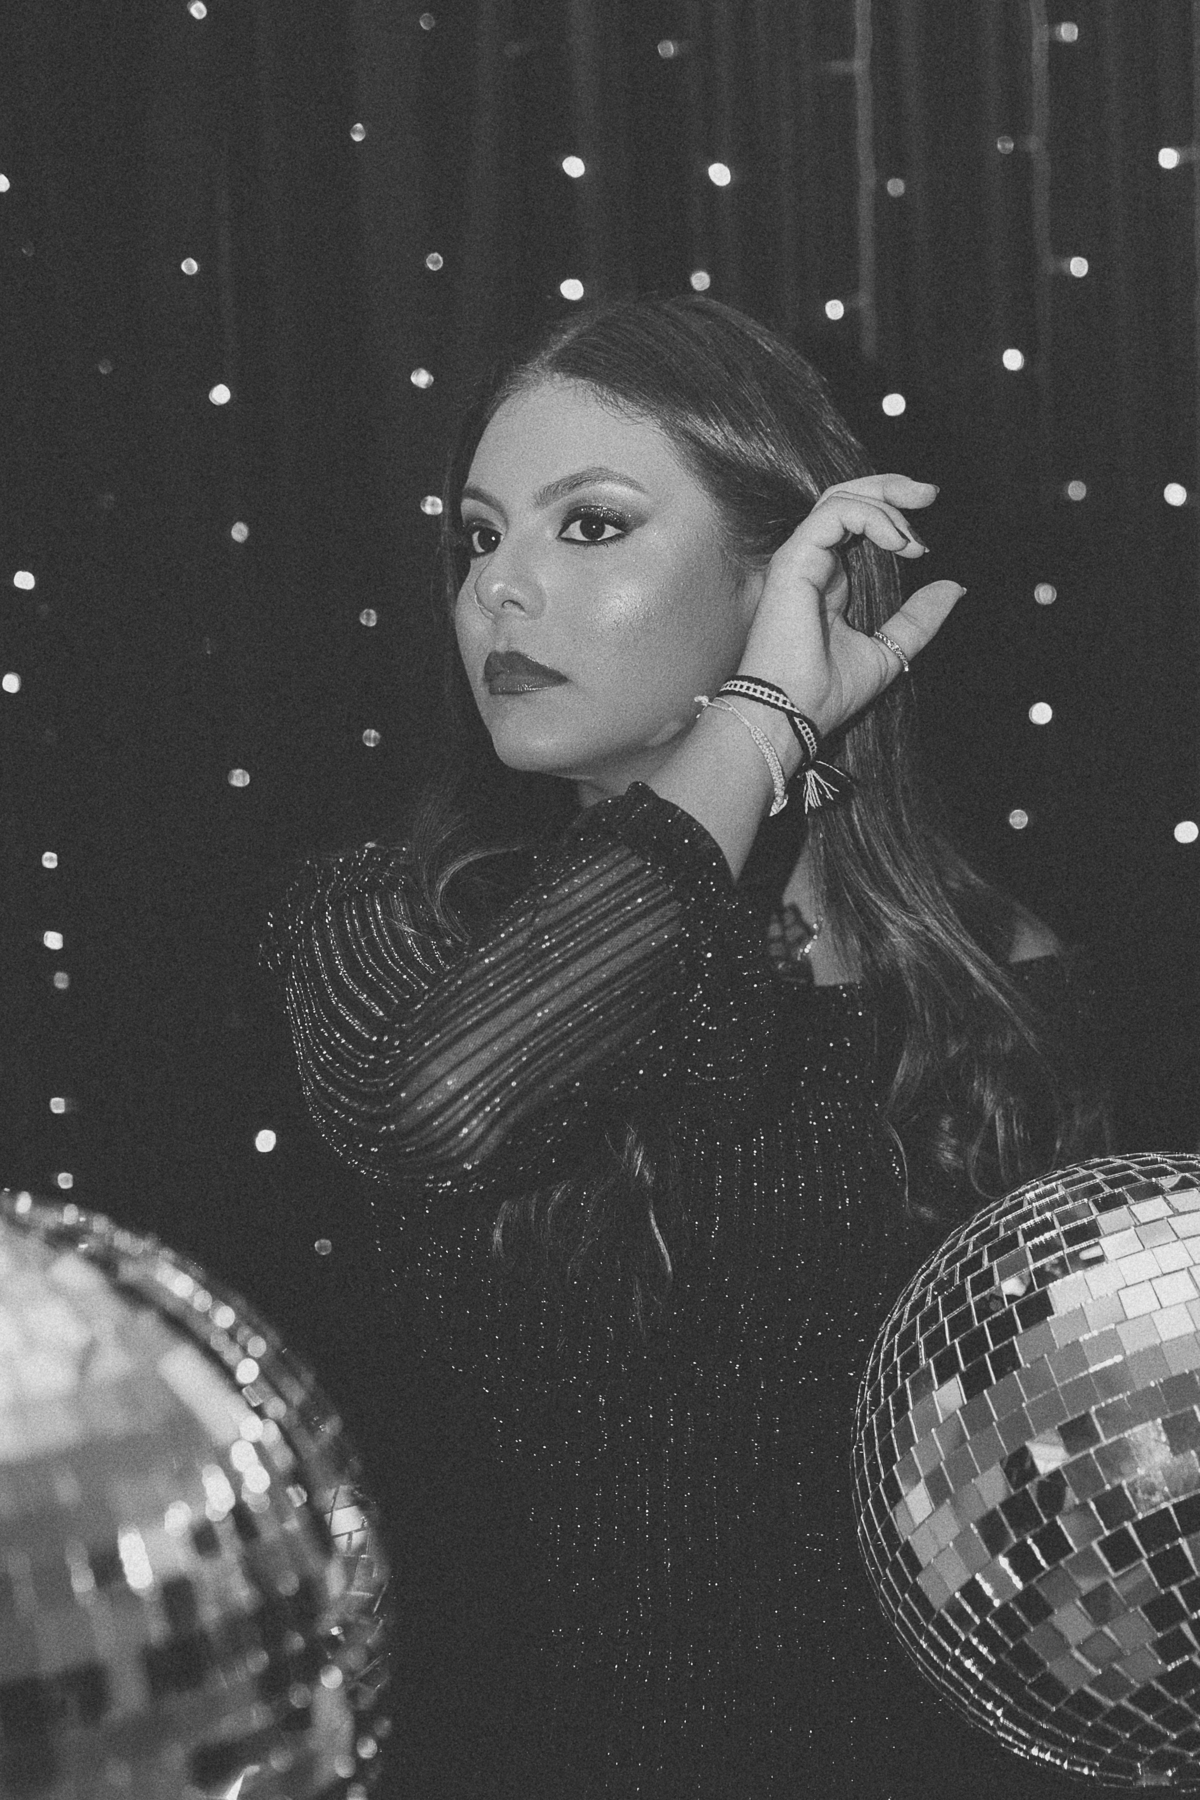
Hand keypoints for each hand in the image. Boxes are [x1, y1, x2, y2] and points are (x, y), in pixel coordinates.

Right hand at [738, 474, 964, 738]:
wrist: (792, 714)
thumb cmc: (827, 692)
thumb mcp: (890, 650)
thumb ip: (918, 618)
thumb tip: (954, 587)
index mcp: (829, 579)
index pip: (856, 524)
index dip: (894, 513)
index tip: (928, 530)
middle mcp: (812, 562)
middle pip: (847, 498)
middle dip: (891, 487)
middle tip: (930, 493)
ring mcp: (799, 558)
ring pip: (839, 498)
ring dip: (886, 503)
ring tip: (914, 536)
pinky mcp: (793, 558)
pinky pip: (834, 514)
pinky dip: (871, 518)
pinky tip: (897, 541)